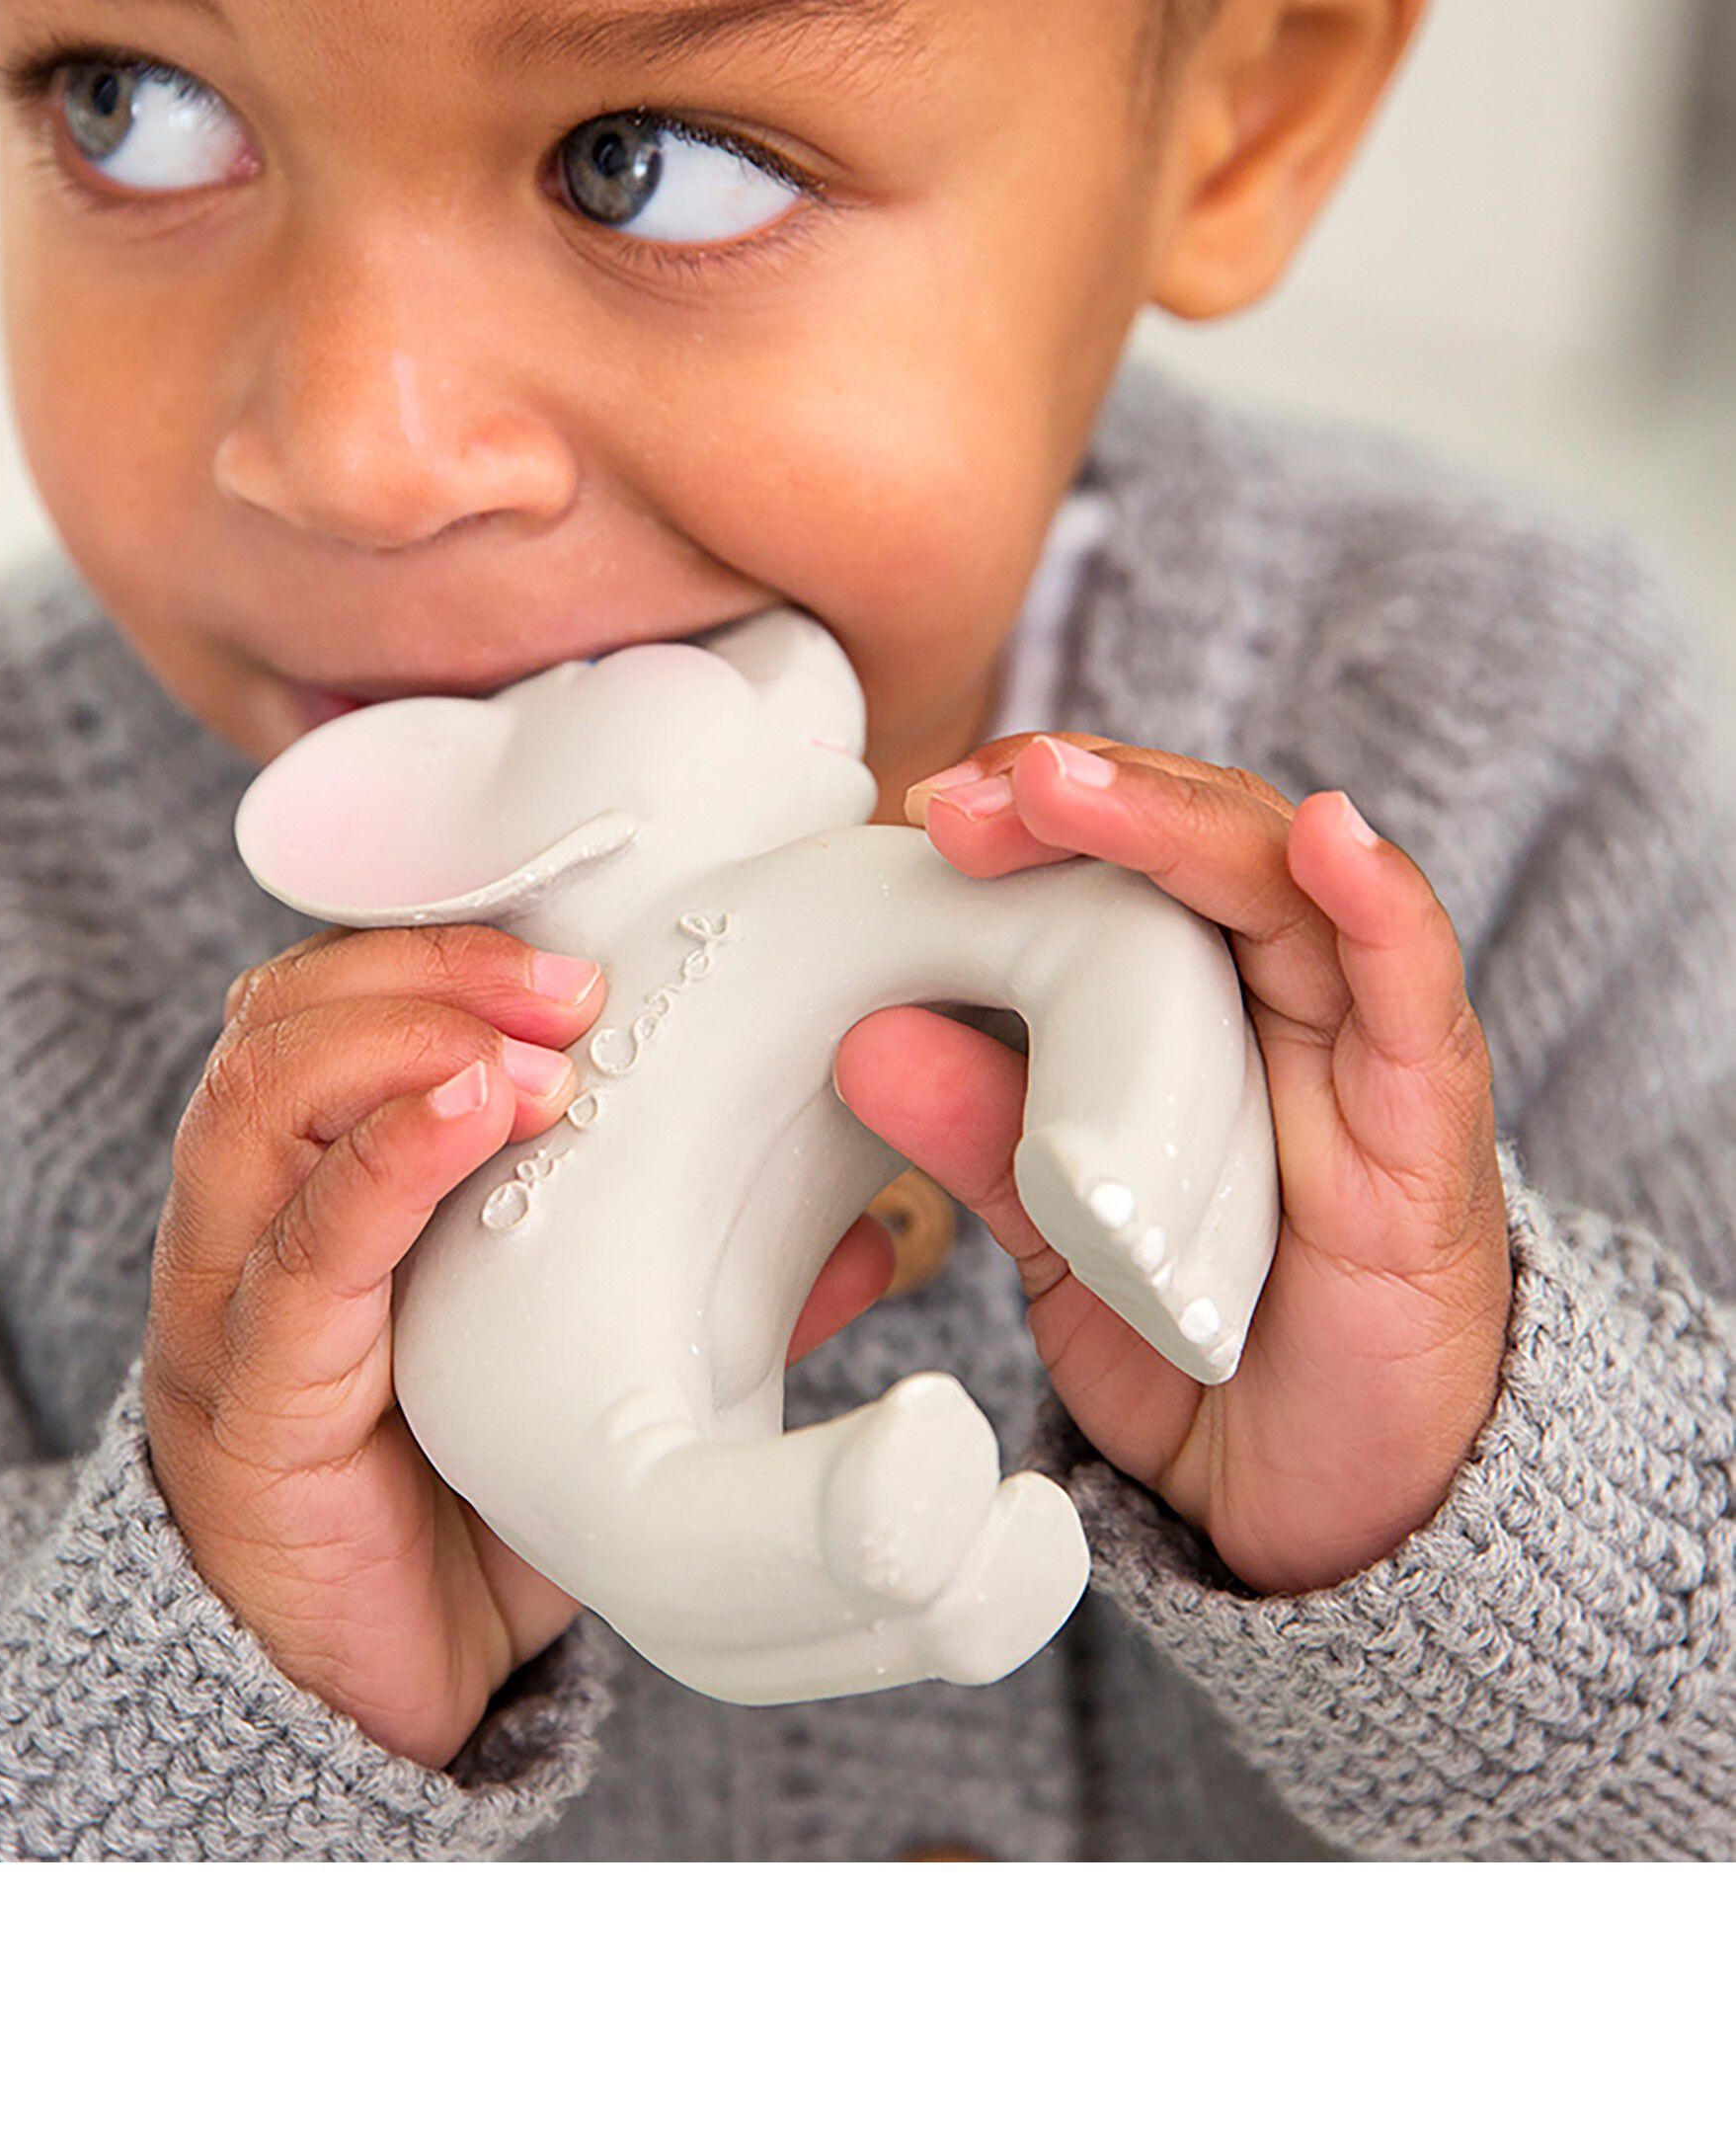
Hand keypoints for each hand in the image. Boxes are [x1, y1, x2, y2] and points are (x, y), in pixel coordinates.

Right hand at [145, 922, 895, 1768]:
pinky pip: (294, 1253)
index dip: (443, 940)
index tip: (582, 937)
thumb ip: (700, 1290)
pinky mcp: (248, 1398)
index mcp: (321, 1180)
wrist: (343, 1704)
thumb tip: (877, 1229)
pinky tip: (463, 1115)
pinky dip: (376, 1164)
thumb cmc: (452, 1513)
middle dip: (428, 967)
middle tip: (576, 986)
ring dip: (400, 1039)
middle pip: (284, 1015)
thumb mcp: (578, 1372)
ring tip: (530, 1055)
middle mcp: (252, 1215)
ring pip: (257, 1096)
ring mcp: (232, 1300)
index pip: (340, 995)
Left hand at [833, 734, 1511, 1596]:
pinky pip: (1418, 1004)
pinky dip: (1380, 911)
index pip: (1131, 858)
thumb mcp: (1064, 1232)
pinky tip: (1332, 841)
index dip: (1038, 812)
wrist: (1326, 1507)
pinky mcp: (1428, 1144)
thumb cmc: (1205, 1339)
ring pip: (1290, 889)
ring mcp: (1364, 1062)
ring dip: (1177, 823)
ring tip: (1070, 787)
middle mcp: (1286, 1006)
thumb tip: (865, 1043)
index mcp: (1197, 1007)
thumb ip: (983, 1137)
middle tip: (968, 798)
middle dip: (1085, 796)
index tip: (933, 808)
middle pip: (1204, 841)